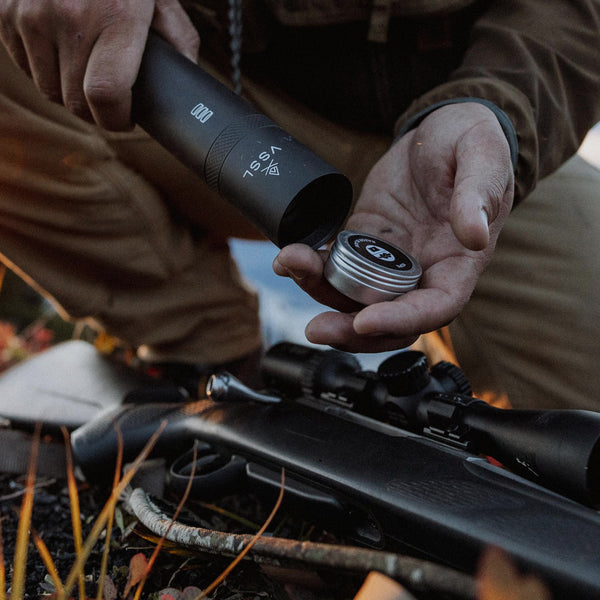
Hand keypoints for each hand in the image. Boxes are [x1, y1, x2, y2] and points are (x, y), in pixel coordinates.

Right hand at [0, 0, 198, 129]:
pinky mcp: (6, 13)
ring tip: (88, 73)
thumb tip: (187, 88)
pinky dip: (45, 70)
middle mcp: (69, 16)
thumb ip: (179, 43)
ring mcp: (32, 14)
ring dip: (69, 92)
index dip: (116, 119)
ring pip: (49, 90)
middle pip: (76, 101)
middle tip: (112, 100)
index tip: (125, 119)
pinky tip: (64, 53)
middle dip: (96, 110)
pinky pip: (24, 67)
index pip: (106, 95)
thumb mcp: (161, 0)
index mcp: (115, 17)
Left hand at [273, 102, 514, 352]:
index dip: (400, 320)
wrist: (439, 131)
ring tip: (290, 266)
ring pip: (354, 296)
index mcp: (458, 263)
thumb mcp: (483, 157)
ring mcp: (389, 260)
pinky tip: (288, 258)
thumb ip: (480, 195)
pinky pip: (335, 265)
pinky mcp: (363, 241)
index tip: (365, 320)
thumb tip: (475, 235)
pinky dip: (311, 267)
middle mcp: (422, 272)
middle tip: (317, 329)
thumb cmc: (471, 144)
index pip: (435, 308)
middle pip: (388, 320)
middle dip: (351, 330)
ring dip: (320, 291)